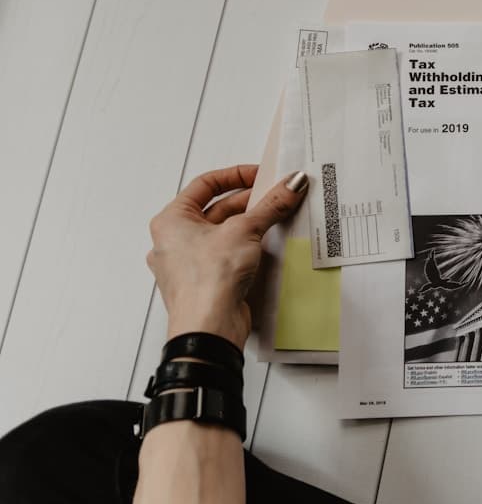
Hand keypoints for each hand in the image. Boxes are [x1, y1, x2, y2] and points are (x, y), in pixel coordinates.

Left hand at [146, 165, 307, 349]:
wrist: (208, 328)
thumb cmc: (206, 282)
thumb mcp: (245, 230)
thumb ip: (270, 205)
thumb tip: (290, 185)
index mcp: (170, 220)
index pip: (205, 185)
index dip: (235, 175)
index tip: (261, 175)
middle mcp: (175, 241)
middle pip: (217, 209)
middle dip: (249, 202)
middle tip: (276, 196)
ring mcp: (189, 264)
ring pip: (223, 234)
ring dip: (250, 225)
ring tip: (275, 218)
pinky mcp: (207, 282)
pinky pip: (228, 255)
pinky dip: (247, 247)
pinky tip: (265, 246)